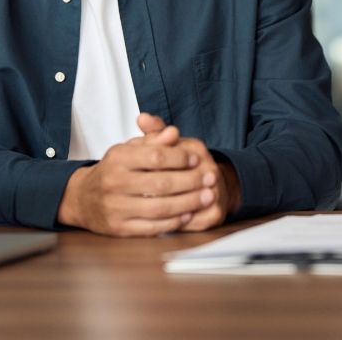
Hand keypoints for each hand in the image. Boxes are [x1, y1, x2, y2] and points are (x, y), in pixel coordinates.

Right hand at [56, 119, 216, 236]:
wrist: (82, 198)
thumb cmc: (113, 170)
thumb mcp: (128, 149)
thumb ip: (152, 140)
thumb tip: (174, 132)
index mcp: (118, 158)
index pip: (155, 156)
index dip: (179, 158)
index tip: (196, 158)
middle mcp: (114, 182)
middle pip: (161, 184)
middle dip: (191, 181)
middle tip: (211, 177)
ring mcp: (116, 208)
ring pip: (159, 207)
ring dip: (188, 203)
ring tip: (206, 196)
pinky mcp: (119, 228)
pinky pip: (152, 226)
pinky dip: (173, 221)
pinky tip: (188, 214)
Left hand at [137, 114, 241, 231]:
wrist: (211, 185)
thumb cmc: (182, 164)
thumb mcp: (168, 145)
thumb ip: (155, 132)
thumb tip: (142, 117)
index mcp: (196, 149)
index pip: (165, 158)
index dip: (144, 168)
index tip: (126, 175)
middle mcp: (210, 170)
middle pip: (171, 182)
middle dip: (146, 191)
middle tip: (126, 196)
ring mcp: (215, 193)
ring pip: (182, 205)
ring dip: (157, 209)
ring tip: (136, 210)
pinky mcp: (215, 215)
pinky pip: (190, 222)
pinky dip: (170, 224)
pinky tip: (152, 223)